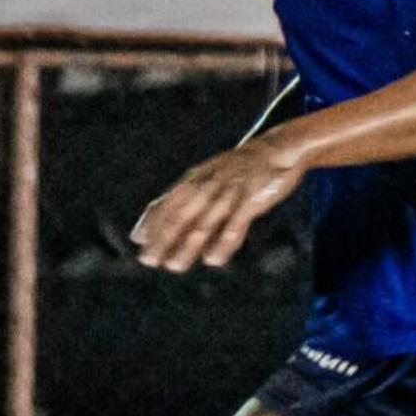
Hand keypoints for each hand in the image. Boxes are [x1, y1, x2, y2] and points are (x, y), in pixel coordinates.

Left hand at [131, 134, 312, 272]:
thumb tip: (157, 223)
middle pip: (181, 214)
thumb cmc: (237, 169)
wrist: (275, 151)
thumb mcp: (206, 177)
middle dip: (163, 238)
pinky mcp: (250, 200)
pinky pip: (235, 225)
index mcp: (195, 179)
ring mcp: (229, 192)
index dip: (152, 224)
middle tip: (151, 259)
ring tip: (175, 264)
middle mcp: (208, 184)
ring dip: (187, 245)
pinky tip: (213, 259)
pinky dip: (223, 243)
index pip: (168, 203)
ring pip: (204, 223)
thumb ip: (182, 200)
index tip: (141, 244)